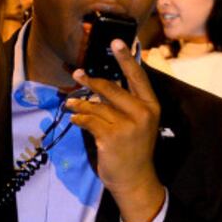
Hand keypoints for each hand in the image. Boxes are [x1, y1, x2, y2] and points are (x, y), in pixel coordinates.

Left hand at [65, 40, 164, 221]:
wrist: (135, 180)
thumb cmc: (134, 149)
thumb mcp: (137, 123)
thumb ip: (124, 104)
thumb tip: (99, 85)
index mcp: (151, 106)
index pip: (137, 76)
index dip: (126, 58)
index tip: (116, 41)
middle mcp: (142, 113)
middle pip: (112, 88)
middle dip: (91, 80)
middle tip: (77, 74)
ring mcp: (128, 126)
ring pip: (97, 105)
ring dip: (80, 103)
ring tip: (70, 103)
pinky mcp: (112, 137)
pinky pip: (89, 120)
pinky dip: (79, 118)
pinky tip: (75, 119)